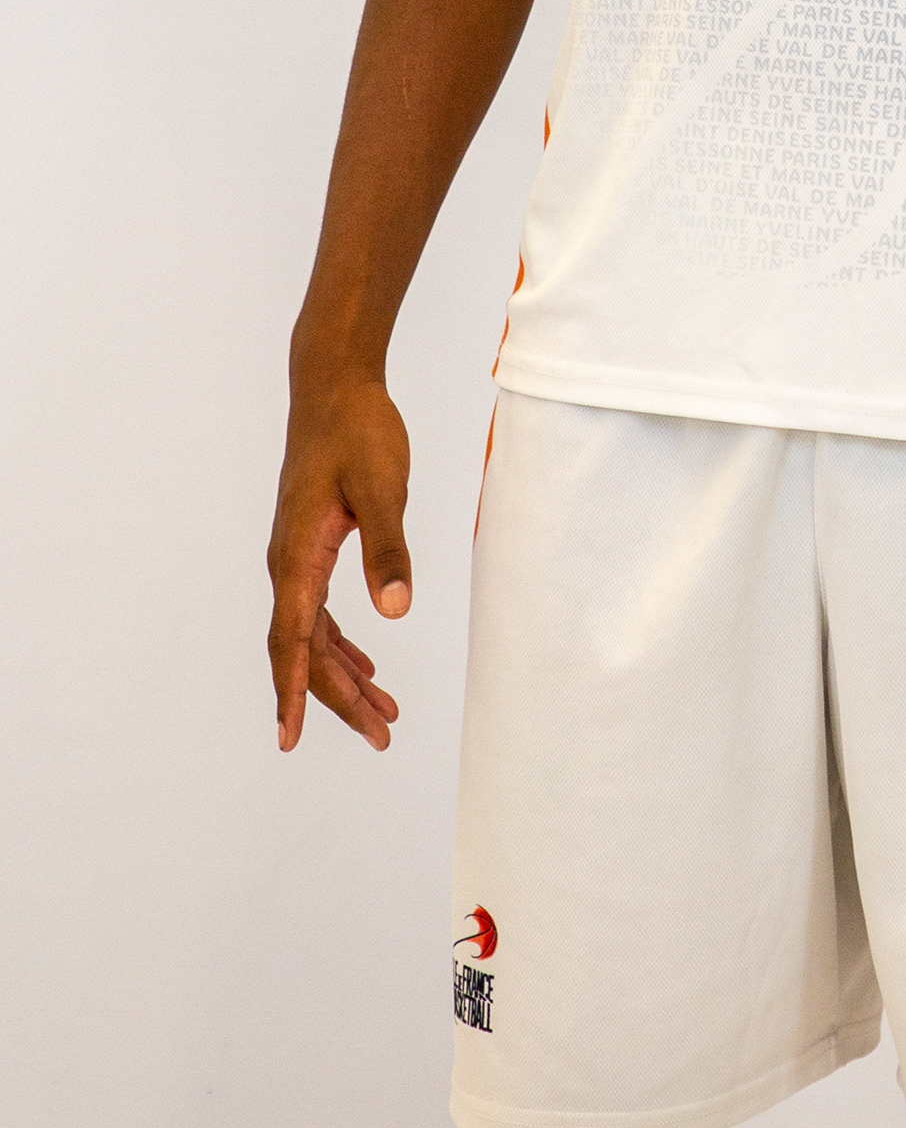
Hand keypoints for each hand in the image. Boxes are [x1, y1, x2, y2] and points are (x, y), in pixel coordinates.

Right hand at [267, 376, 411, 750]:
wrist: (333, 388)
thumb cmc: (357, 431)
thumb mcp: (383, 488)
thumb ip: (389, 548)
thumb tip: (396, 610)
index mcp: (298, 557)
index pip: (293, 640)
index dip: (294, 691)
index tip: (290, 739)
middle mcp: (288, 565)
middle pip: (305, 650)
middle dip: (339, 697)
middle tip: (381, 735)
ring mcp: (297, 558)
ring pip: (313, 636)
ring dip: (344, 675)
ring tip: (383, 713)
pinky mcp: (311, 547)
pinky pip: (319, 613)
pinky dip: (342, 643)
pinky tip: (367, 661)